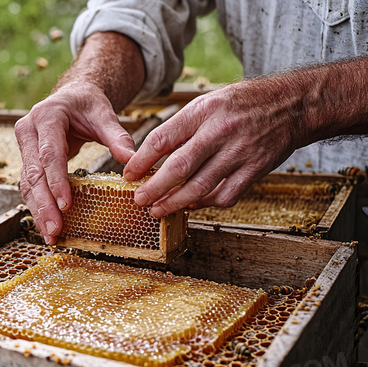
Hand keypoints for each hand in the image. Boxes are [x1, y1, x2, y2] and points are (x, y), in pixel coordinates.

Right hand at [15, 81, 136, 243]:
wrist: (71, 97)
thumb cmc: (87, 104)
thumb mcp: (104, 114)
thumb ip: (117, 137)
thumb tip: (131, 160)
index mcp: (45, 116)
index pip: (49, 153)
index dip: (56, 180)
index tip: (66, 205)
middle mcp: (28, 132)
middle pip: (34, 173)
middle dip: (44, 204)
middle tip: (55, 228)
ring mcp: (24, 147)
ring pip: (27, 184)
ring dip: (38, 211)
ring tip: (51, 235)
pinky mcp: (26, 161)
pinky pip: (30, 187)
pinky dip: (39, 207)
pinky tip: (47, 225)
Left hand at [123, 78, 305, 216]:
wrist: (293, 105)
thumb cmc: (243, 103)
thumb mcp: (208, 102)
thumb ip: (182, 127)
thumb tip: (150, 154)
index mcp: (203, 111)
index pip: (162, 138)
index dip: (140, 161)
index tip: (128, 175)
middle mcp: (220, 132)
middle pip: (179, 167)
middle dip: (154, 188)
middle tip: (139, 199)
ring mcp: (240, 153)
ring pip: (200, 187)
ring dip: (175, 202)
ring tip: (158, 209)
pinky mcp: (255, 170)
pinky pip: (226, 196)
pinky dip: (205, 204)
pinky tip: (192, 205)